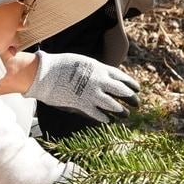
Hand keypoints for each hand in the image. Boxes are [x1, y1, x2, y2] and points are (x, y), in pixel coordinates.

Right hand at [24, 52, 140, 121]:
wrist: (45, 73)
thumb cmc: (62, 65)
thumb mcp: (84, 63)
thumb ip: (96, 70)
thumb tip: (105, 77)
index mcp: (101, 69)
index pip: (122, 77)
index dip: (131, 84)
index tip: (137, 89)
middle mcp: (100, 81)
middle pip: (122, 92)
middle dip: (132, 98)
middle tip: (137, 104)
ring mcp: (92, 94)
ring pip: (113, 105)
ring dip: (121, 111)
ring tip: (126, 115)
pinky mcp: (82, 105)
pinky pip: (98, 114)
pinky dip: (105, 118)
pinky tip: (109, 120)